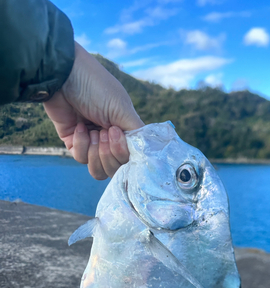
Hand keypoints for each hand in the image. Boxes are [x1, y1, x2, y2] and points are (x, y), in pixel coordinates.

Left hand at [44, 42, 143, 178]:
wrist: (64, 77)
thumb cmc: (97, 88)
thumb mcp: (123, 110)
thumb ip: (137, 134)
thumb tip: (147, 154)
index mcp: (124, 132)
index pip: (129, 159)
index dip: (122, 154)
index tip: (115, 133)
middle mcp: (110, 140)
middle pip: (114, 169)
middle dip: (108, 154)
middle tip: (102, 132)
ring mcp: (92, 143)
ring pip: (97, 169)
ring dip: (95, 153)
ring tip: (91, 132)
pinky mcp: (74, 143)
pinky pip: (80, 158)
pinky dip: (81, 143)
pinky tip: (79, 127)